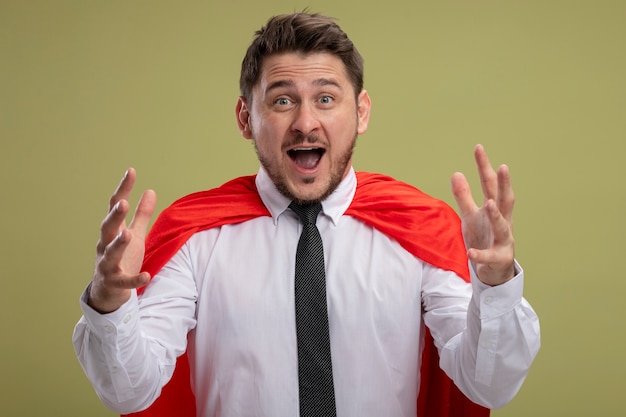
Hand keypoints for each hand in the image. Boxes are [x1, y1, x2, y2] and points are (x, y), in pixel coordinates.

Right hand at [87, 168, 156, 312]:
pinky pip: (124, 281)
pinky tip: (146, 276)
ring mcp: (108, 264)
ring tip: (128, 234)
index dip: (123, 189)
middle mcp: (105, 245)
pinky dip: (134, 279)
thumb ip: (142, 214)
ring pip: (110, 253)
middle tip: (122, 203)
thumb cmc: (122, 258)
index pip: (115, 206)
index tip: (131, 171)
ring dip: (119, 243)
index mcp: (112, 231)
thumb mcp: (135, 234)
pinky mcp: (114, 282)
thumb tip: (151, 190)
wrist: (108, 291)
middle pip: (107, 227)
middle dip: (114, 216)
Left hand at [451, 145, 514, 285]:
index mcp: (494, 209)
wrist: (494, 270)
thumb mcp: (471, 216)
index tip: (478, 148)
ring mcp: (503, 240)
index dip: (484, 167)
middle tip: (503, 167)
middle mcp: (502, 222)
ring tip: (488, 203)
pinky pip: (488, 257)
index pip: (490, 185)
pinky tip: (471, 252)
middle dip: (504, 184)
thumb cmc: (484, 238)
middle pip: (504, 200)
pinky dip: (480, 255)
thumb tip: (456, 173)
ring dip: (496, 215)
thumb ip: (464, 196)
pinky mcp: (498, 259)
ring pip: (502, 226)